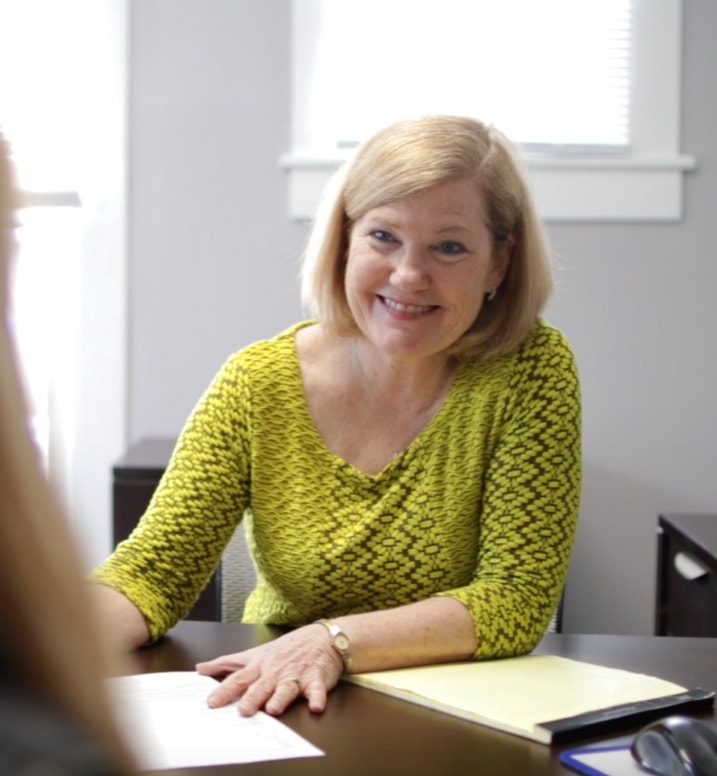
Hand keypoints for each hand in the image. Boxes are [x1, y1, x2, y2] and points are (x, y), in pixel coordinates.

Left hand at [195, 623, 343, 716]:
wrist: (321, 638)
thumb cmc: (285, 649)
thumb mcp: (255, 653)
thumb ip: (228, 662)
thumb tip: (200, 668)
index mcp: (260, 666)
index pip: (239, 678)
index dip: (225, 690)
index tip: (212, 703)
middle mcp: (275, 672)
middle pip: (262, 686)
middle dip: (253, 697)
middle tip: (244, 710)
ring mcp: (296, 675)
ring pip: (286, 688)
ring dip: (280, 697)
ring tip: (274, 708)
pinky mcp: (316, 679)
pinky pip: (317, 690)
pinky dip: (317, 698)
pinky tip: (315, 706)